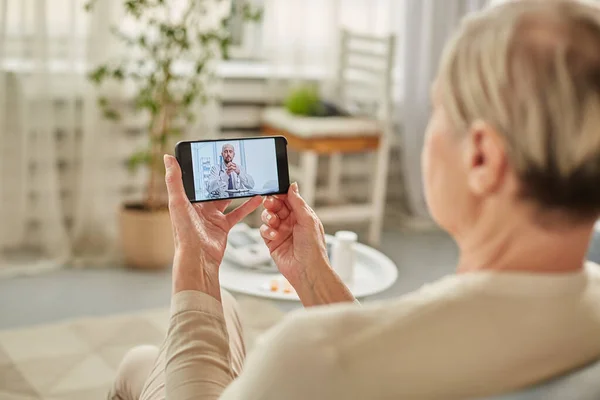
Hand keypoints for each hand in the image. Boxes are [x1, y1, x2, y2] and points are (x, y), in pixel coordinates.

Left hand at [164, 155, 261, 297]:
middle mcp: (199, 207)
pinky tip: (257, 197)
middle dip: (222, 176)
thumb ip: (174, 180)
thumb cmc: (184, 233)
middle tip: (234, 163)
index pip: (196, 179)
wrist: (198, 257)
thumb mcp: (177, 202)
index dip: (204, 167)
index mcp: (187, 200)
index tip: (213, 155)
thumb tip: (168, 158)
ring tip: (246, 177)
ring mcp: (212, 216)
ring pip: (227, 198)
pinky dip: (247, 205)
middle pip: (213, 187)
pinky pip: (237, 212)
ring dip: (236, 189)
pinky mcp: (223, 225)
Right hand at [259, 182, 329, 285]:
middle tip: (270, 204)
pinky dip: (266, 230)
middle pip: (276, 206)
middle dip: (271, 204)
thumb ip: (298, 202)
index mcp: (301, 215)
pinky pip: (264, 230)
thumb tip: (292, 186)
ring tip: (274, 222)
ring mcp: (281, 231)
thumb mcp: (308, 220)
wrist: (307, 270)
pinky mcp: (272, 242)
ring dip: (268, 217)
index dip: (280, 194)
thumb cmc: (313, 247)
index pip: (288, 199)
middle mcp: (291, 222)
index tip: (274, 191)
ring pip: (268, 216)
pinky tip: (273, 235)